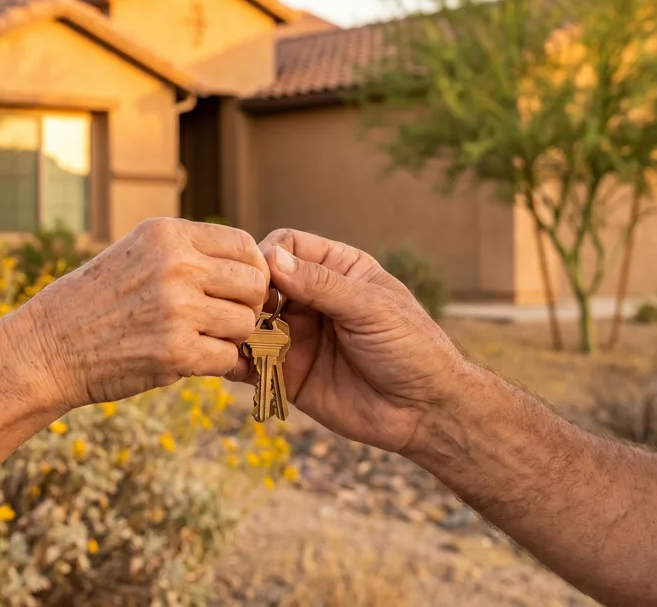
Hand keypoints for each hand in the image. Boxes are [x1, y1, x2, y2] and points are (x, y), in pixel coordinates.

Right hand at [9, 218, 268, 410]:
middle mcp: (176, 265)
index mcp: (168, 235)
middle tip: (224, 320)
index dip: (252, 270)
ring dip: (231, 338)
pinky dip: (217, 364)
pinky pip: (227, 358)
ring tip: (202, 339)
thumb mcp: (138, 253)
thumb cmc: (96, 302)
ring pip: (245, 323)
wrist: (48, 347)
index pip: (243, 244)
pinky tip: (192, 360)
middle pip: (254, 284)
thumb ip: (189, 253)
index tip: (239, 290)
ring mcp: (178, 309)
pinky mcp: (176, 352)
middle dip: (246, 305)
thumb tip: (254, 267)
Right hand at [251, 229, 465, 452]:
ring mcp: (298, 335)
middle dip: (247, 293)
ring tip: (237, 337)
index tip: (263, 277)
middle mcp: (312, 298)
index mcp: (337, 269)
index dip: (269, 255)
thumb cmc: (411, 348)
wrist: (425, 411)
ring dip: (236, 325)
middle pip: (262, 282)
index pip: (288, 245)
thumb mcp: (370, 308)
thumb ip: (322, 285)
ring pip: (250, 321)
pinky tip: (231, 363)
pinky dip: (234, 360)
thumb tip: (273, 258)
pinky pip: (251, 362)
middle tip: (247, 312)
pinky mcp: (288, 373)